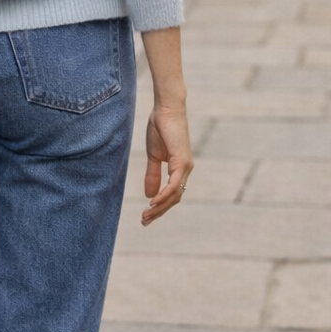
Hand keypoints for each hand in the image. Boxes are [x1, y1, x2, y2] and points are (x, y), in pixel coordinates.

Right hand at [142, 104, 192, 225]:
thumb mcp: (153, 156)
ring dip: (160, 207)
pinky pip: (174, 184)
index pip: (172, 194)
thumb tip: (149, 195)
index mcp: (179, 169)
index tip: (146, 217)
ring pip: (175, 195)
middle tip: (144, 221)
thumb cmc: (161, 128)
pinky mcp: (182, 161)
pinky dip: (164, 195)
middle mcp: (185, 170)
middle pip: (174, 199)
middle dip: (159, 212)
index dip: (160, 207)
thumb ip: (153, 174)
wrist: (166, 110)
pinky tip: (154, 202)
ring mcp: (185, 166)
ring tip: (146, 215)